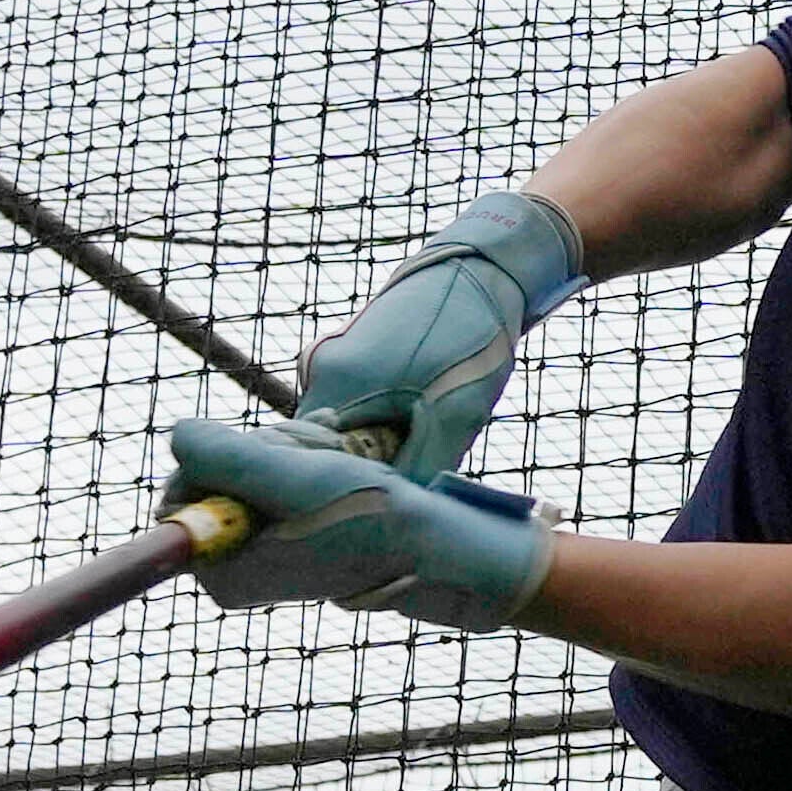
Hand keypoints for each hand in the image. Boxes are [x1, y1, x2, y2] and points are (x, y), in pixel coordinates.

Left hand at [166, 414, 557, 632]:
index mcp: (220, 569)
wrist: (439, 547)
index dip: (222, 455)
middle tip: (318, 455)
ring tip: (338, 458)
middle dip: (269, 448)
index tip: (273, 455)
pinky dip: (310, 454)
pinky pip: (281, 473)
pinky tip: (340, 452)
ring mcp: (265, 547)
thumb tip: (177, 434)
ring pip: (253, 464)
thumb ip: (224, 457)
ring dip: (296, 447)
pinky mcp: (293, 528)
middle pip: (218, 473)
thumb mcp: (293, 478)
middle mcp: (236, 564)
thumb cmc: (371, 519)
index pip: (181, 491)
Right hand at [291, 191, 578, 482]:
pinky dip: (379, 421)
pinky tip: (416, 416)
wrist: (482, 271)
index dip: (338, 492)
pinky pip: (354, 406)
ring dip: (375, 444)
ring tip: (418, 440)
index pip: (310, 463)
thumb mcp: (454, 418)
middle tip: (402, 480)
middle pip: (324, 447)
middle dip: (360, 468)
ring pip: (344, 428)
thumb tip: (395, 519)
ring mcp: (333, 357)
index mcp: (334, 384)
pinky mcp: (350, 354)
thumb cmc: (470, 341)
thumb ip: (418, 470)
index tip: (369, 508)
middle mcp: (320, 369)